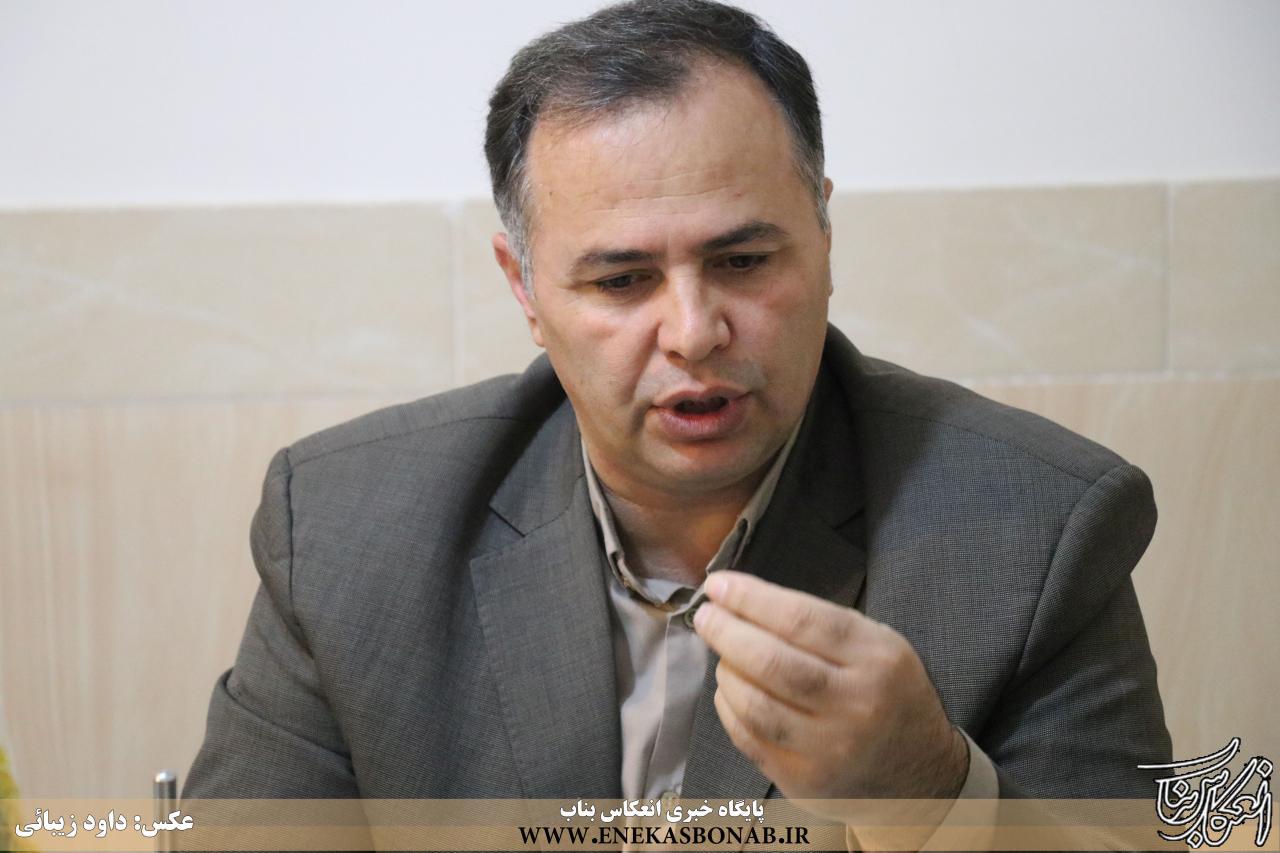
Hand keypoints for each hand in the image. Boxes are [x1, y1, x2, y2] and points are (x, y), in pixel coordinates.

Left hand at [693, 570, 968, 831]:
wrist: (922, 775)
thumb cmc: (889, 694)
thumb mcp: (878, 646)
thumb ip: (820, 624)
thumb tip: (743, 600)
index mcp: (878, 659)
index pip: (802, 620)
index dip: (751, 598)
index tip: (718, 585)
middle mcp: (856, 706)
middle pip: (773, 663)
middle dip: (728, 633)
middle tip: (706, 616)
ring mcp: (830, 750)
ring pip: (755, 705)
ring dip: (726, 672)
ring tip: (722, 655)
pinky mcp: (805, 782)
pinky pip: (749, 739)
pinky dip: (730, 709)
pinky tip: (730, 691)